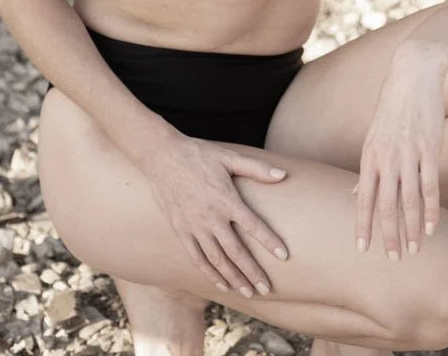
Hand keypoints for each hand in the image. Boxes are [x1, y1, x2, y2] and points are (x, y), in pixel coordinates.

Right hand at [147, 131, 289, 295]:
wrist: (162, 157)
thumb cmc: (199, 154)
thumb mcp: (228, 157)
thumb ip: (256, 168)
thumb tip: (283, 176)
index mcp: (226, 199)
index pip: (253, 225)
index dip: (269, 241)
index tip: (284, 256)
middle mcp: (211, 217)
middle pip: (236, 251)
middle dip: (252, 272)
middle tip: (267, 289)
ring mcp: (194, 226)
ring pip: (217, 260)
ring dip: (233, 278)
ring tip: (247, 292)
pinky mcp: (180, 231)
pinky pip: (196, 257)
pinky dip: (209, 273)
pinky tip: (221, 283)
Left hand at [351, 53, 445, 259]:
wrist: (412, 75)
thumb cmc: (392, 107)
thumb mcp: (373, 136)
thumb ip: (367, 167)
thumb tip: (355, 193)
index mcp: (369, 155)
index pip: (362, 197)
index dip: (362, 224)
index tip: (362, 248)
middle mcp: (386, 158)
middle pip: (384, 205)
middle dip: (388, 235)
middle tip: (392, 259)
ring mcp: (408, 154)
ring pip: (408, 200)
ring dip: (411, 229)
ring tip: (415, 250)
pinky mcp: (429, 149)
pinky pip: (430, 186)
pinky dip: (431, 209)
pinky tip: (432, 227)